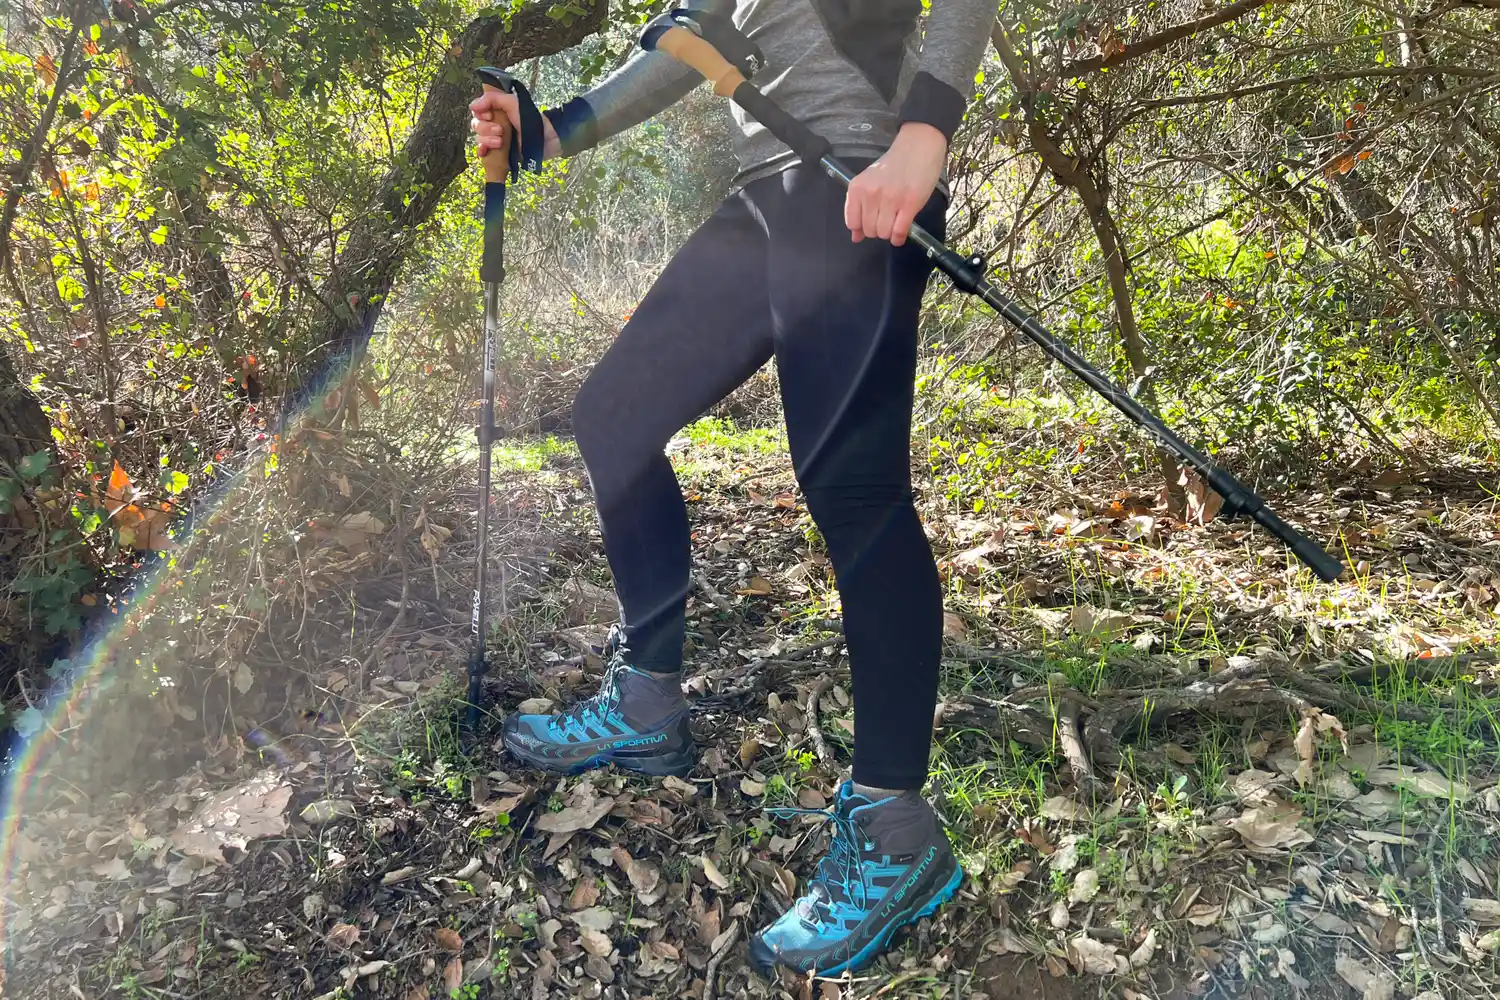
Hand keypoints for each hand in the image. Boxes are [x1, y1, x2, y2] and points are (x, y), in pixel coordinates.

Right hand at [469, 90, 560, 161]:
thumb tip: (472, 106)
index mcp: (495, 110)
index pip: (477, 111)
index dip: (480, 114)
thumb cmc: (530, 119)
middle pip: (476, 125)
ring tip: (500, 141)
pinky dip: (481, 151)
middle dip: (486, 128)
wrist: (544, 139)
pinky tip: (484, 151)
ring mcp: (495, 138)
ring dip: (487, 140)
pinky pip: (483, 151)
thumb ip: (492, 99)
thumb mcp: (512, 102)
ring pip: (479, 138)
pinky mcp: (498, 152)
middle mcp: (493, 123)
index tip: (490, 115)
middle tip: (500, 130)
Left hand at [844, 122, 946, 245]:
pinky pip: (899, 231)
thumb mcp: (869, 182)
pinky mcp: (909, 203)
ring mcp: (890, 199)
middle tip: (886, 220)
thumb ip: (860, 208)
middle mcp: (871, 194)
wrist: (918, 147)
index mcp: (857, 187)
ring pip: (883, 233)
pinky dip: (899, 238)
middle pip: (869, 230)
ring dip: (889, 233)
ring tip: (895, 222)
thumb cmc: (894, 165)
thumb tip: (855, 237)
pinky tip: (900, 234)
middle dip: (877, 230)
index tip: (871, 223)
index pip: (852, 222)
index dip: (862, 228)